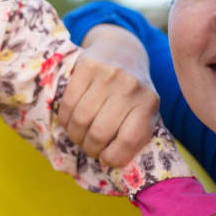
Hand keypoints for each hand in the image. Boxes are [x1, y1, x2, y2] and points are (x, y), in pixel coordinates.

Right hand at [59, 24, 159, 166]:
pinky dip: (65, 119)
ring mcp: (109, 74)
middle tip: (89, 148)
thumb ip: (134, 133)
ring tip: (79, 135)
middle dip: (90, 148)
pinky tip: (71, 120)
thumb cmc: (132, 91)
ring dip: (75, 135)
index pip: (129, 140)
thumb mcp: (143, 110)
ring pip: (80, 120)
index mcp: (149, 103)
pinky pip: (67, 103)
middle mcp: (131, 87)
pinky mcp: (88, 65)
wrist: (122, 50)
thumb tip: (112, 165)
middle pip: (100, 133)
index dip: (113, 157)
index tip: (106, 159)